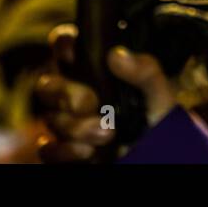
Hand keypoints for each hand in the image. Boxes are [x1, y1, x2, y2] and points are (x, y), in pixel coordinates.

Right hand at [33, 23, 177, 161]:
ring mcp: (68, 123)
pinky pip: (46, 148)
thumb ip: (146, 72)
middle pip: (48, 83)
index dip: (62, 45)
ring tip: (107, 135)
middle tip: (91, 104)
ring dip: (76, 128)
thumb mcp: (161, 98)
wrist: (159, 161)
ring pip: (50, 118)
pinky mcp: (64, 150)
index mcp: (98, 72)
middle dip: (66, 93)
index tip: (72, 54)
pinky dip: (64, 151)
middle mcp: (77, 94)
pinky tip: (88, 152)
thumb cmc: (160, 127)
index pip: (65, 46)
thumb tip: (117, 54)